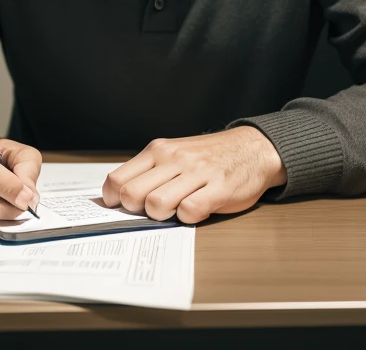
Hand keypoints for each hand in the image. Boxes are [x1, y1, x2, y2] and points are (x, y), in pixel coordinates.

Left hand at [102, 126, 286, 223]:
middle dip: (136, 211)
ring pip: (157, 204)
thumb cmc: (208, 156)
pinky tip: (196, 210)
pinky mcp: (218, 188)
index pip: (118, 179)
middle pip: (132, 195)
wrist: (252, 148)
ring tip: (175, 210)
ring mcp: (196, 172)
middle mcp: (174, 158)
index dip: (113, 200)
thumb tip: (118, 195)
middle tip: (151, 210)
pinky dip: (189, 218)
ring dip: (162, 216)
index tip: (120, 208)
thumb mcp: (174, 153)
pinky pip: (190, 211)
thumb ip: (150, 170)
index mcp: (159, 150)